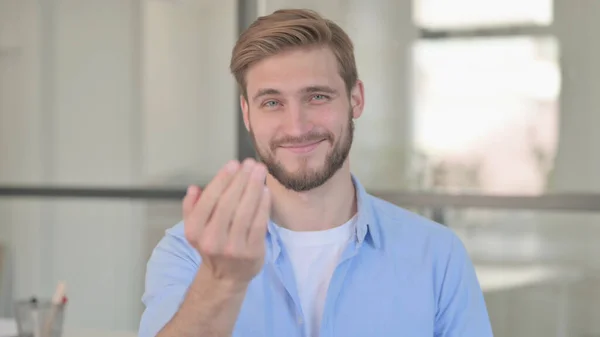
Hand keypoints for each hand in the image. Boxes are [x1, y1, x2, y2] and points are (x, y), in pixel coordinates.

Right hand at [183, 158, 270, 289]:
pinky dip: (263, 205)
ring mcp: (233, 247)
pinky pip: (259, 223)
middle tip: (250, 163)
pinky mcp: (252, 252)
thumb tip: (194, 188)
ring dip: (253, 187)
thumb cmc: (212, 244)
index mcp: (195, 231)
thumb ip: (191, 208)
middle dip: (241, 180)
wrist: (225, 277)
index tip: (233, 164)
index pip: (209, 200)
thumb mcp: (195, 229)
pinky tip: (265, 191)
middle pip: (228, 203)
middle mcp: (211, 240)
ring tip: (259, 171)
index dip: (222, 180)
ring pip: (245, 211)